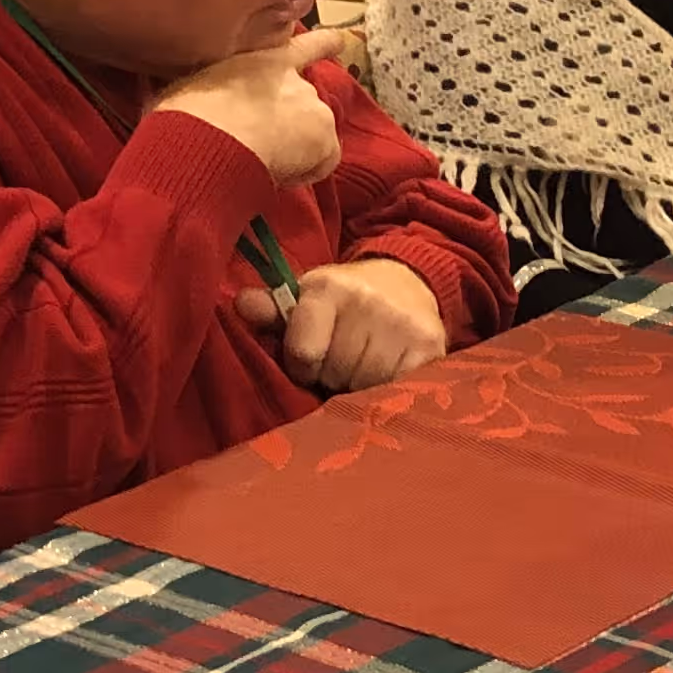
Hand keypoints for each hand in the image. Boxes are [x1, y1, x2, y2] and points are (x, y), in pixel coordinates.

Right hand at [151, 28, 344, 190]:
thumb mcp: (193, 88)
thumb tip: (183, 97)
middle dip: (288, 123)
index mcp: (264, 61)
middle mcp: (295, 79)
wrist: (209, 135)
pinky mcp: (324, 137)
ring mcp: (314, 106)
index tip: (339, 40)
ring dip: (296, 147)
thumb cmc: (188, 112)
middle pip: (303, 103)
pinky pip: (322, 161)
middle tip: (259, 144)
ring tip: (262, 162)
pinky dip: (306, 170)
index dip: (322, 43)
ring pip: (312, 134)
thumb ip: (206, 89)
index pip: (302, 46)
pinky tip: (280, 175)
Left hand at [235, 253, 445, 393]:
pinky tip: (388, 372)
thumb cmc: (343, 302)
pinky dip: (391, 389)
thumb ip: (271, 310)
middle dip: (333, 377)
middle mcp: (367, 301)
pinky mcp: (431, 346)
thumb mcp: (305, 298)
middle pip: (335, 374)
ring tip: (362, 368)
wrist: (406, 284)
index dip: (302, 367)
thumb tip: (241, 305)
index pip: (303, 354)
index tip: (310, 360)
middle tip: (342, 362)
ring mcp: (403, 324)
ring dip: (361, 387)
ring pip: (367, 386)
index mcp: (327, 287)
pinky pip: (401, 389)